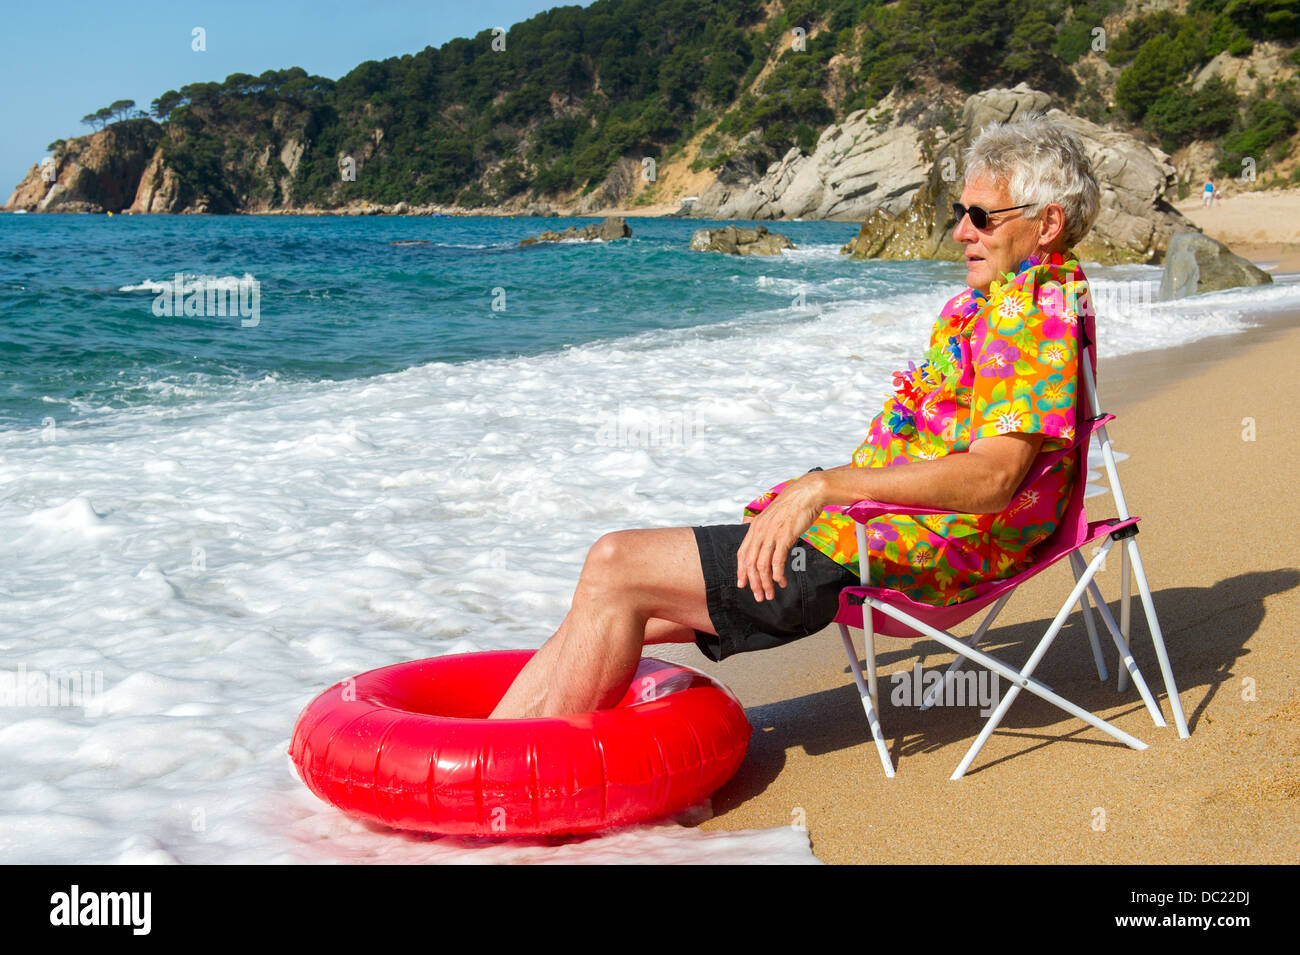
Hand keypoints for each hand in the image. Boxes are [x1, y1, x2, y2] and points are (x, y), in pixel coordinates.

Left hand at [735, 473, 825, 601]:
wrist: (807, 493)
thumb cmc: (793, 506)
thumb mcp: (773, 517)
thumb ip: (765, 530)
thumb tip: (763, 544)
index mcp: (754, 527)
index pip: (742, 553)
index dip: (741, 571)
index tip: (742, 585)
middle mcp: (759, 531)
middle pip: (750, 563)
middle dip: (753, 583)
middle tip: (759, 596)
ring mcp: (771, 534)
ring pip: (762, 565)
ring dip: (765, 583)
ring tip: (770, 594)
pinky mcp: (784, 537)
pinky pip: (777, 561)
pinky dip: (778, 575)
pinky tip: (781, 581)